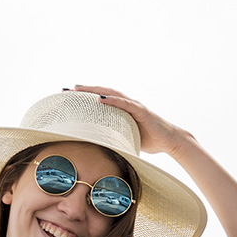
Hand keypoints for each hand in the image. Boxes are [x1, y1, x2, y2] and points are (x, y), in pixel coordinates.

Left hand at [70, 85, 190, 156]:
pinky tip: (100, 98)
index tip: (68, 97)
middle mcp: (127, 104)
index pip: (100, 101)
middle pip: (102, 93)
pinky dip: (112, 100)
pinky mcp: (141, 110)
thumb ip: (112, 138)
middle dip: (85, 90)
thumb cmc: (148, 140)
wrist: (169, 141)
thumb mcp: (124, 139)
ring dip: (95, 90)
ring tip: (79, 89)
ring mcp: (134, 106)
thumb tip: (95, 147)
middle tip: (67, 89)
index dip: (85, 98)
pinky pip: (125, 104)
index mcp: (121, 111)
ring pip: (112, 94)